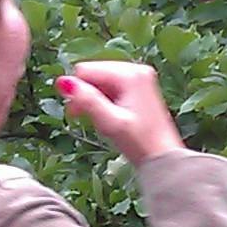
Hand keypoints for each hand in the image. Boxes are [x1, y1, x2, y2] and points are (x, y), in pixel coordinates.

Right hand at [56, 61, 184, 162]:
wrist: (162, 156)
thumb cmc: (140, 142)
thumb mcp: (110, 123)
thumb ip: (87, 101)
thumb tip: (64, 82)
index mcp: (129, 74)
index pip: (85, 70)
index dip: (76, 90)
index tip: (75, 112)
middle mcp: (135, 70)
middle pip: (93, 73)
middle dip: (85, 94)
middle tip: (86, 117)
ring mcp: (138, 78)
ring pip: (100, 80)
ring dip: (94, 98)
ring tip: (102, 119)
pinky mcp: (138, 87)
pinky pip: (111, 86)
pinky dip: (105, 100)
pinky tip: (110, 116)